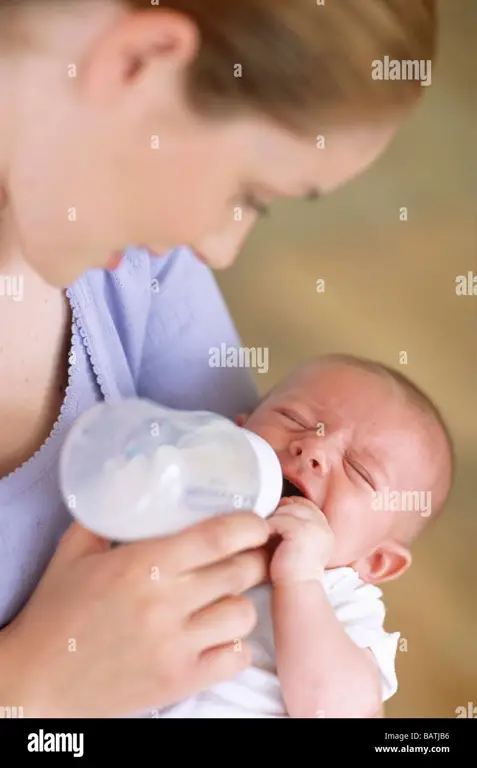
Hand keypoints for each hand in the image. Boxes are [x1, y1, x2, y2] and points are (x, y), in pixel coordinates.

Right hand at [0, 512, 268, 717]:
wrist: (38, 680)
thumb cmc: (56, 612)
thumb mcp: (74, 553)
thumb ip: (106, 518)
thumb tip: (131, 486)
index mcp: (143, 564)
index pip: (218, 537)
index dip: (250, 526)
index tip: (257, 523)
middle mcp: (165, 603)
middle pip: (241, 571)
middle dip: (254, 559)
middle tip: (249, 555)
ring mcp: (176, 646)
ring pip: (244, 614)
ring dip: (240, 603)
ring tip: (224, 599)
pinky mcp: (180, 682)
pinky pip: (235, 658)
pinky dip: (233, 646)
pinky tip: (215, 637)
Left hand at [267, 497, 333, 583]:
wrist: (296, 588)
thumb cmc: (293, 570)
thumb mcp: (300, 544)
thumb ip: (296, 525)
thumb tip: (279, 506)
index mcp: (325, 529)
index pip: (305, 505)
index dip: (289, 511)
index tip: (279, 525)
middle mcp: (323, 526)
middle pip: (295, 504)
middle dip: (280, 514)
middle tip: (272, 530)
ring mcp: (313, 527)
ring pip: (284, 510)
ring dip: (273, 521)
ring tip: (270, 536)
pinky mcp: (299, 530)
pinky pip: (277, 519)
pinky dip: (268, 528)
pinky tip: (267, 540)